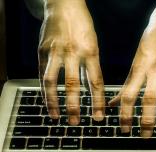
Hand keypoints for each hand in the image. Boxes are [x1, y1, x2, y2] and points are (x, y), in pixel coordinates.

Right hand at [38, 0, 104, 124]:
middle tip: (76, 122)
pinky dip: (43, 90)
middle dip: (74, 106)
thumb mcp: (93, 45)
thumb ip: (91, 67)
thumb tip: (92, 89)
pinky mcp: (42, 50)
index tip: (99, 116)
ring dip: (54, 101)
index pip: (95, 82)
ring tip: (56, 117)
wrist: (63, 5)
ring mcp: (55, 51)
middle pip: (73, 84)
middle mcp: (72, 52)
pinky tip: (46, 100)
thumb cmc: (82, 26)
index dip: (97, 101)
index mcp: (90, 52)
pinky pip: (41, 73)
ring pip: (52, 81)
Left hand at [109, 1, 155, 137]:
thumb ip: (127, 83)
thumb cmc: (150, 42)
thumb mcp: (136, 60)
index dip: (125, 113)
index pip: (129, 94)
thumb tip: (113, 102)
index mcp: (141, 67)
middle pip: (150, 98)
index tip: (124, 128)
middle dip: (146, 120)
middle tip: (144, 135)